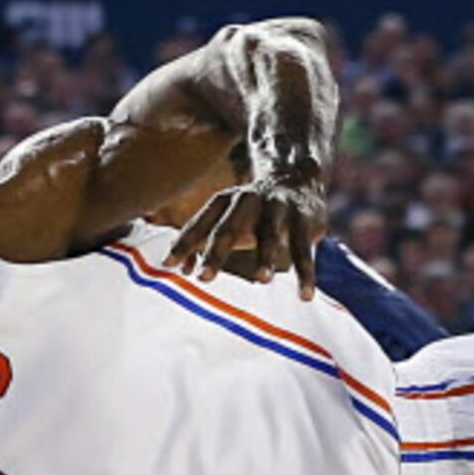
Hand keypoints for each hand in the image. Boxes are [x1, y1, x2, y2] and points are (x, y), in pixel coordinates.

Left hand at [162, 175, 326, 297]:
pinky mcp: (304, 220)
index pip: (200, 224)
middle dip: (216, 252)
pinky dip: (305, 274)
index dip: (184, 243)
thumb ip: (203, 241)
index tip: (168, 264)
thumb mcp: (227, 219)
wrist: (296, 178)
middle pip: (229, 228)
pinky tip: (305, 296)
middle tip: (203, 278)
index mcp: (225, 202)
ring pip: (270, 234)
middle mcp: (248, 201)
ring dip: (266, 256)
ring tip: (262, 280)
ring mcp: (278, 208)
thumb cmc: (252, 210)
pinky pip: (303, 250)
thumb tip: (181, 270)